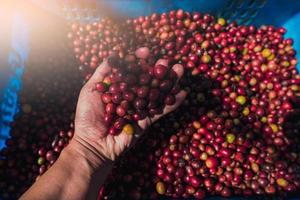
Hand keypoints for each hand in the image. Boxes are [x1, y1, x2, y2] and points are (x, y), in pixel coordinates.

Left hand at [71, 48, 186, 168]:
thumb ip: (102, 72)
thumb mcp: (91, 89)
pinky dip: (172, 103)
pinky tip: (183, 92)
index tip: (145, 52)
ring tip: (179, 69)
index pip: (132, 70)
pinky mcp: (146, 121)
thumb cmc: (87, 116)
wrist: (92, 142)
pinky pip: (161, 111)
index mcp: (119, 87)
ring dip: (170, 82)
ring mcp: (140, 108)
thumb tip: (114, 55)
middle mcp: (131, 96)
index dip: (139, 60)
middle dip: (158, 69)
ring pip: (157, 93)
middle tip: (166, 61)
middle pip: (147, 80)